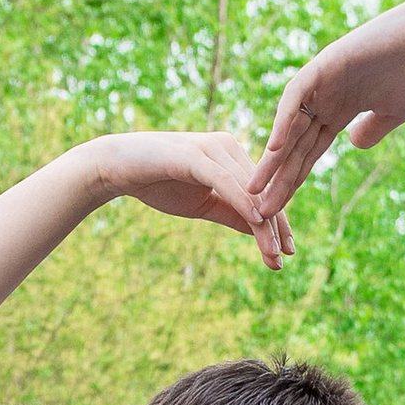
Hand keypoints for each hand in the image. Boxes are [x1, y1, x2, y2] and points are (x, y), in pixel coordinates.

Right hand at [94, 129, 293, 268]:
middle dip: (275, 227)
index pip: (262, 192)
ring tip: (273, 253)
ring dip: (264, 223)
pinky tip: (257, 222)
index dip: (277, 223)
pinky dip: (243, 203)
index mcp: (231, 155)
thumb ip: (231, 213)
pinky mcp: (197, 154)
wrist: (118, 167)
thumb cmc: (158, 182)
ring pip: (248, 190)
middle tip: (285, 259)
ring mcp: (213, 147)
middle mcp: (228, 146)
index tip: (286, 253)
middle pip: (262, 191)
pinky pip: (227, 182)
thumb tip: (259, 230)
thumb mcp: (203, 204)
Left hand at [250, 0, 404, 217]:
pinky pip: (298, 93)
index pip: (310, 151)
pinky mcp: (328, 62)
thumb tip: (354, 144)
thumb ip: (372, 128)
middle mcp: (327, 96)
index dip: (294, 180)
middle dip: (277, 177)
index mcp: (342, 109)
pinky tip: (274, 147)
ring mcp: (325, 79)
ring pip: (290, 123)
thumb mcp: (394, 112)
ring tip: (254, 189)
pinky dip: (285, 119)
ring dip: (273, 157)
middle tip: (259, 210)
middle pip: (295, 144)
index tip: (280, 208)